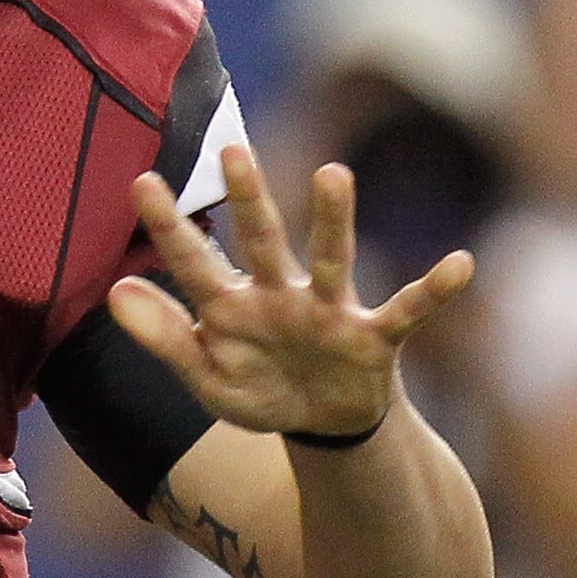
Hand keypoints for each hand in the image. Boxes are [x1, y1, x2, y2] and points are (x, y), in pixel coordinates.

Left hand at [107, 146, 470, 438]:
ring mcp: (327, 311)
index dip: (168, 226)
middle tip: (232, 150)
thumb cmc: (259, 390)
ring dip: (334, 219)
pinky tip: (460, 264)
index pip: (193, 260)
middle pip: (261, 240)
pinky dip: (432, 290)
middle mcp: (278, 294)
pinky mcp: (371, 337)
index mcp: (231, 305)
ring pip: (331, 258)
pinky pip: (405, 310)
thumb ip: (163, 336)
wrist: (321, 427)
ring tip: (334, 174)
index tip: (140, 182)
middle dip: (248, 198)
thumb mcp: (205, 376)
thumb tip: (116, 290)